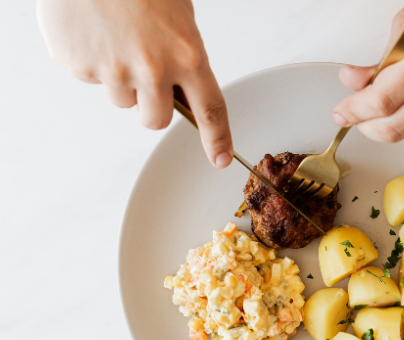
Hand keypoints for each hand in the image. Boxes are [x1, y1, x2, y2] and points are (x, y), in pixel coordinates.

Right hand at [37, 0, 232, 167]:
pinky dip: (93, 61)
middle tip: (144, 71)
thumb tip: (182, 87)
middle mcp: (153, 69)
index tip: (220, 158)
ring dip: (121, 79)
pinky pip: (92, 80)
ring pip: (123, 101)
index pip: (211, 109)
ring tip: (116, 38)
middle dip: (153, 105)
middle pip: (157, 120)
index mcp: (186, 54)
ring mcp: (114, 71)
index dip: (217, 138)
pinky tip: (94, 32)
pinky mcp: (81, 67)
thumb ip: (183, 54)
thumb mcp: (177, 14)